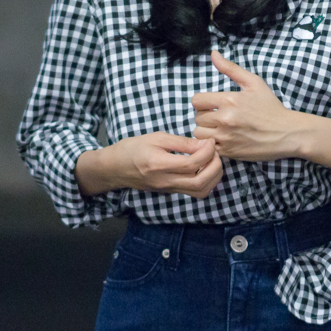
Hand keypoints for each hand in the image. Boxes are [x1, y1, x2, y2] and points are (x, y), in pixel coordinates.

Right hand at [75, 132, 222, 198]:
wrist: (115, 168)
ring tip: (213, 159)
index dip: (207, 151)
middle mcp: (166, 181)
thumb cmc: (133, 148)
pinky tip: (206, 168)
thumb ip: (181, 142)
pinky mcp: (171, 192)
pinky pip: (195, 192)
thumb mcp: (156, 138)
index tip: (209, 140)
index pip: (192, 163)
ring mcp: (169, 189)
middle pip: (200, 182)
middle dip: (215, 166)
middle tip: (215, 151)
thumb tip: (204, 143)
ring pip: (200, 191)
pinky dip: (207, 182)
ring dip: (214, 176)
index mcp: (160, 164)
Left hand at [192, 50, 298, 160]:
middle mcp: (224, 119)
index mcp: (229, 100)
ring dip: (206, 130)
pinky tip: (224, 139)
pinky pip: (208, 147)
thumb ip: (230, 68)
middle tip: (218, 115)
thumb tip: (213, 53)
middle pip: (197, 117)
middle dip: (205, 115)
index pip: (196, 100)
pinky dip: (212, 143)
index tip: (211, 103)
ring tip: (218, 128)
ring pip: (199, 133)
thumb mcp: (254, 82)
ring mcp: (226, 137)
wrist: (286, 133)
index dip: (202, 101)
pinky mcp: (228, 152)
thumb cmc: (270, 106)